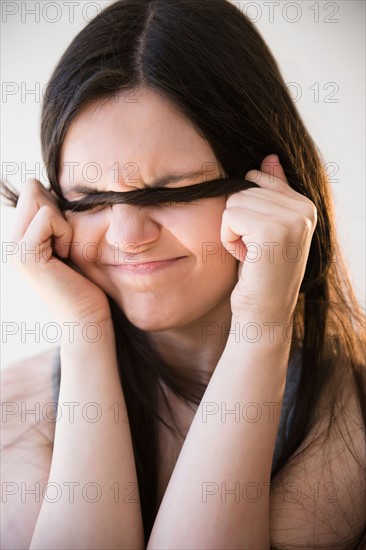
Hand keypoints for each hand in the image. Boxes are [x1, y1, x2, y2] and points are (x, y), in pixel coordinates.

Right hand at [11, 179, 110, 325]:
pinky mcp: (25, 254)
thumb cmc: (84, 283)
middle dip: (58, 209)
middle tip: (65, 243)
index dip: (57, 204)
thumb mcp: (68, 244)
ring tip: (65, 251)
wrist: (85, 319)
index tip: (65, 237)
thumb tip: (43, 184)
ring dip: (63, 223)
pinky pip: (48, 216)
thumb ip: (55, 220)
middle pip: (32, 189)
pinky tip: (65, 256)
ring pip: (39, 199)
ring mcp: (14, 248)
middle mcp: (11, 242)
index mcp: (20, 238)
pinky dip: (65, 232)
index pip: (32, 191)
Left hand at [221, 154, 316, 320]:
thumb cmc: (259, 272)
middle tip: (253, 250)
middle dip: (237, 221)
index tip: (258, 239)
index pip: (259, 178)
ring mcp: (292, 219)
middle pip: (243, 189)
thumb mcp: (265, 227)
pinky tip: (246, 258)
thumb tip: (269, 157)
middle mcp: (304, 209)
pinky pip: (229, 216)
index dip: (245, 210)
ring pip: (234, 201)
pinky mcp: (273, 230)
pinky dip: (228, 239)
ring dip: (232, 231)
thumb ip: (272, 192)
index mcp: (305, 205)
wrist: (263, 312)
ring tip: (251, 254)